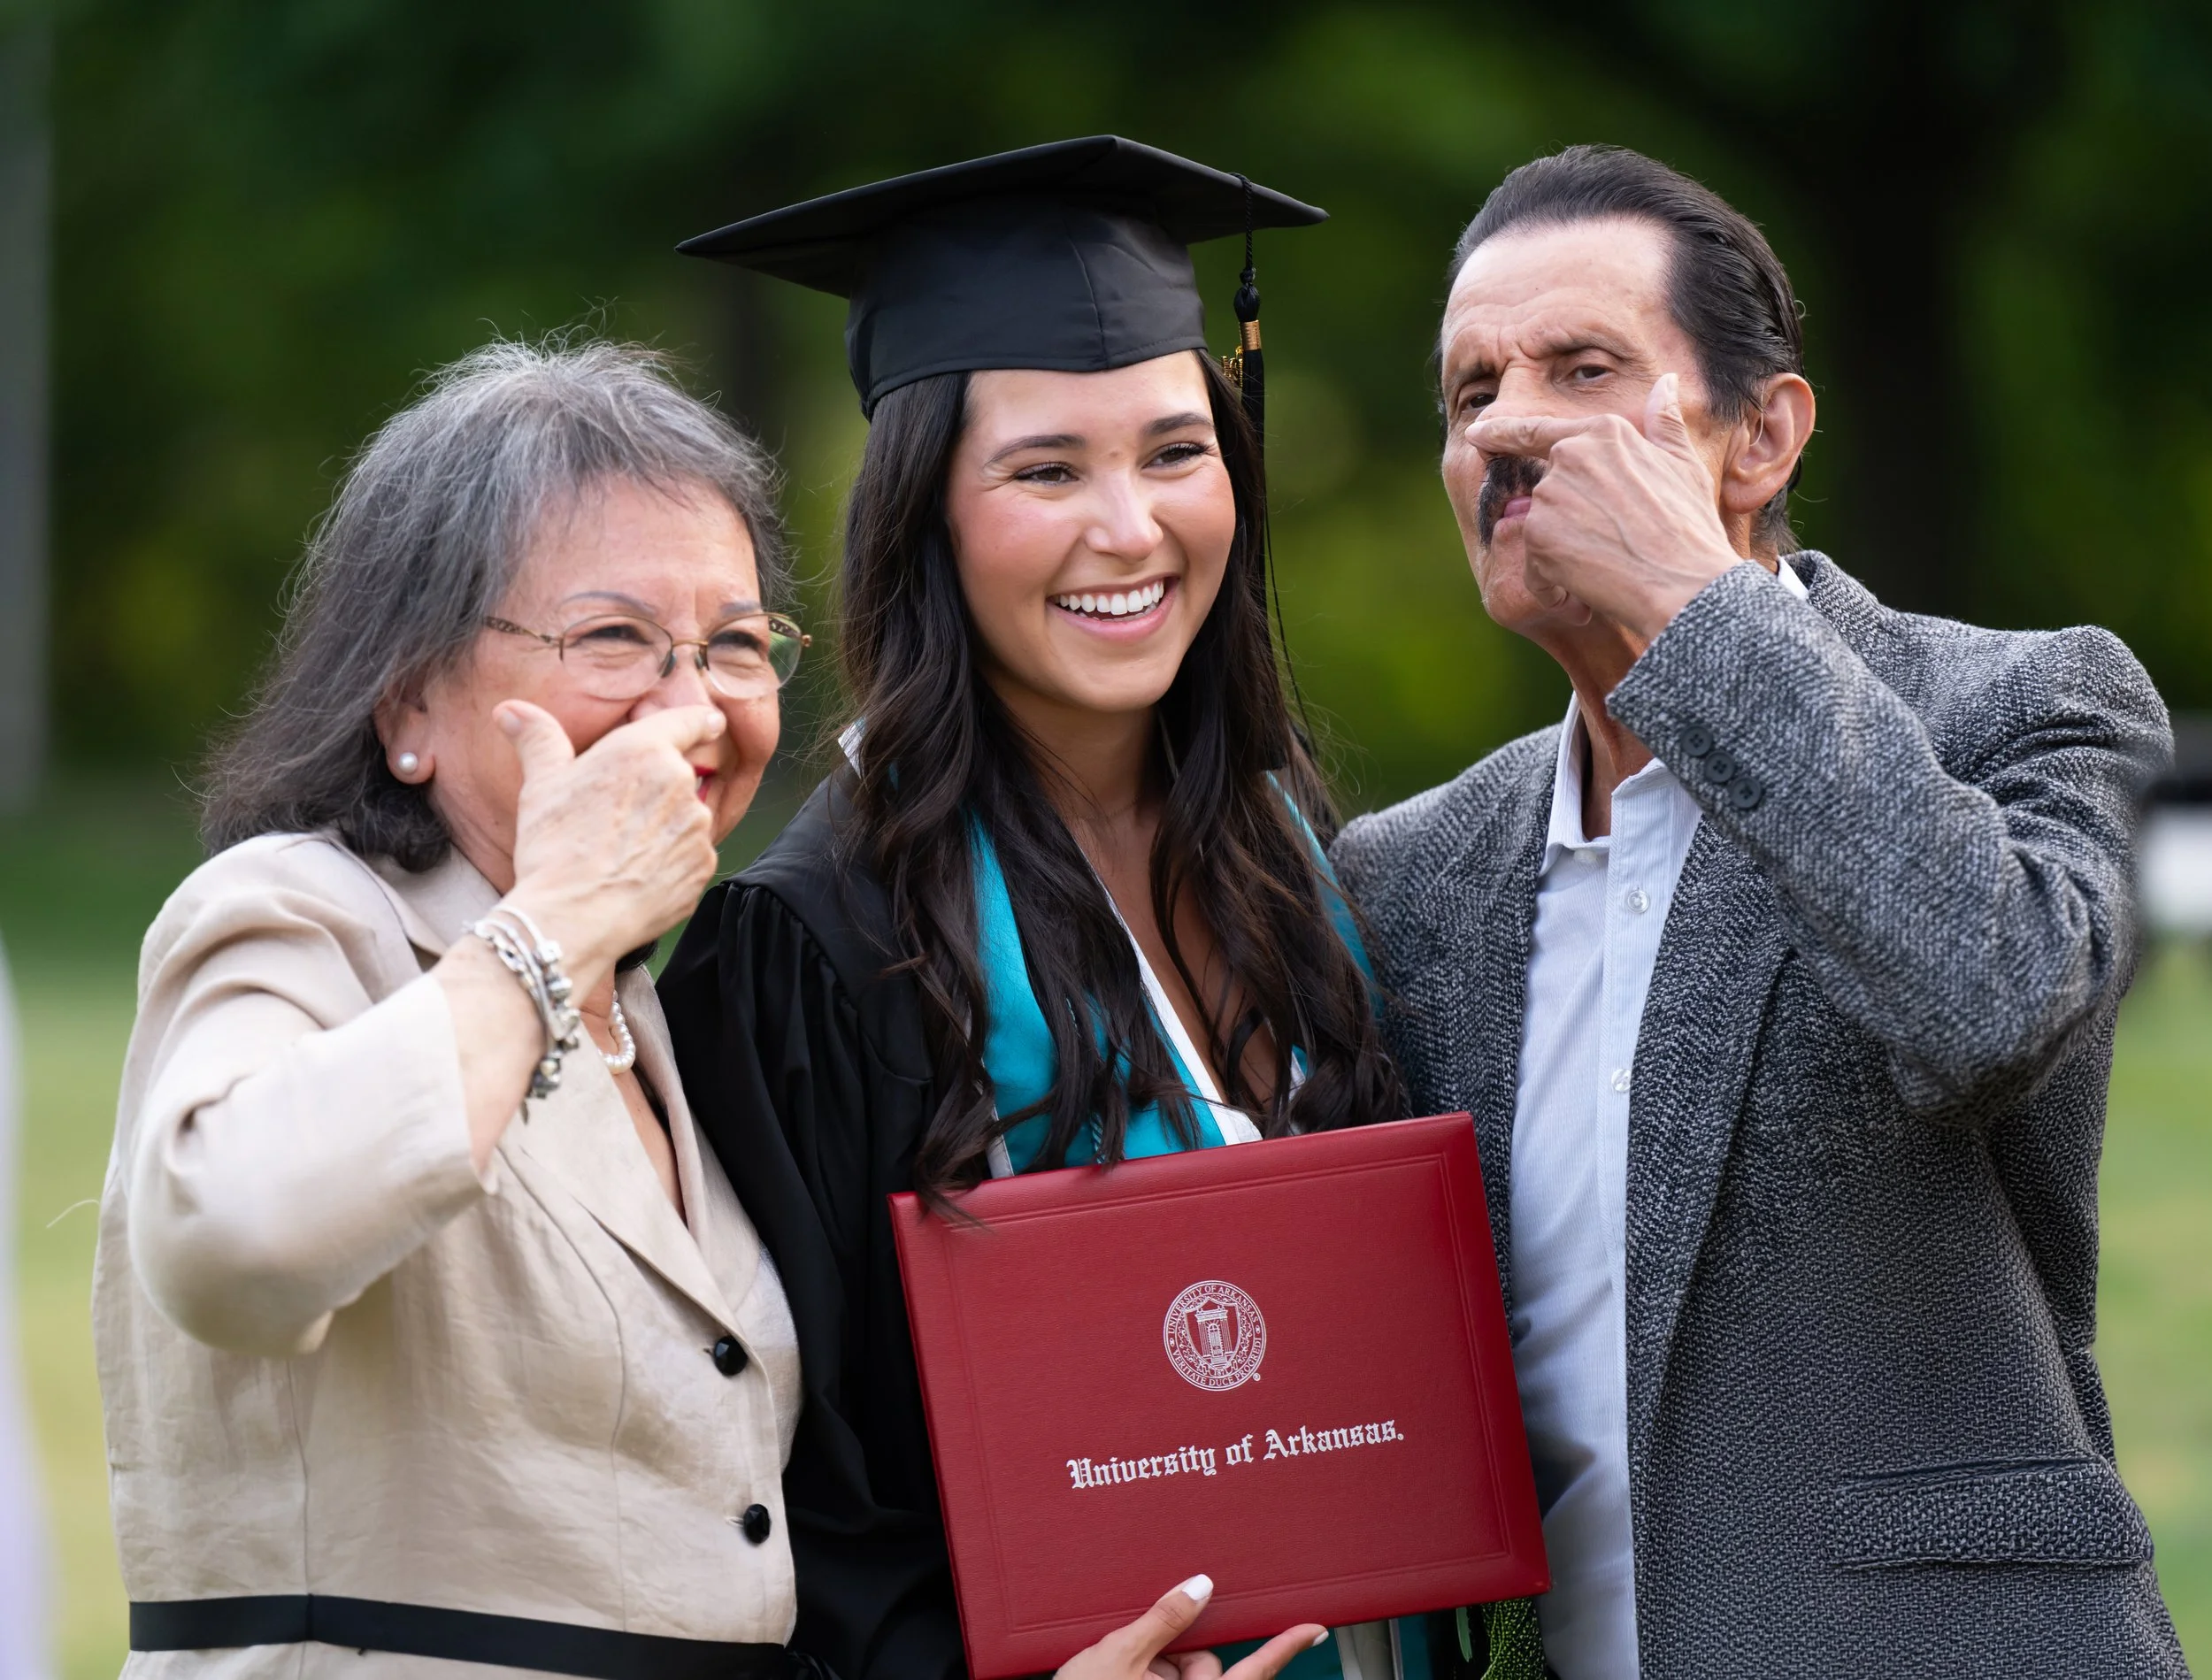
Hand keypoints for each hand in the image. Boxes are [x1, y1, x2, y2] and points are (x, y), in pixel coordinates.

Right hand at [498, 699, 723, 995]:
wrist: (573, 917)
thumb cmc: (554, 847)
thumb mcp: (540, 785)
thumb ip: (538, 740)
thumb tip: (511, 711)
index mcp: (645, 751)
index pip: (690, 721)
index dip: (699, 721)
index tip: (711, 722)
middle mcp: (681, 783)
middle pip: (679, 775)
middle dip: (656, 789)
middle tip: (615, 816)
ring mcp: (698, 827)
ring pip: (685, 818)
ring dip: (663, 827)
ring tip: (620, 851)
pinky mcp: (704, 866)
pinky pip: (690, 856)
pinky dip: (670, 862)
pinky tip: (636, 875)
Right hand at [1055, 1575, 1327, 1679]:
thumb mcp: (1116, 1655)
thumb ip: (1162, 1621)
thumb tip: (1200, 1586)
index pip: (1251, 1670)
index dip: (1285, 1646)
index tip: (1314, 1627)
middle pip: (1207, 1669)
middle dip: (1177, 1655)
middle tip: (1136, 1653)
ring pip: (1185, 1679)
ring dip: (1157, 1669)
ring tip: (1116, 1670)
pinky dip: (1150, 1677)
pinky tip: (1117, 1676)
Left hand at [1466, 372, 1743, 641]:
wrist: (1684, 583)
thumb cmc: (1689, 528)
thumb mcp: (1683, 466)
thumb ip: (1664, 423)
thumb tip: (1666, 383)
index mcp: (1602, 431)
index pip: (1537, 430)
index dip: (1501, 433)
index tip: (1476, 434)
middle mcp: (1570, 454)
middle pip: (1546, 495)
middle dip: (1566, 526)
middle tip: (1610, 546)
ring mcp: (1550, 493)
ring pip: (1540, 531)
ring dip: (1561, 556)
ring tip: (1607, 566)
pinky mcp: (1537, 534)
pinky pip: (1532, 567)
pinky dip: (1552, 585)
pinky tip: (1584, 591)